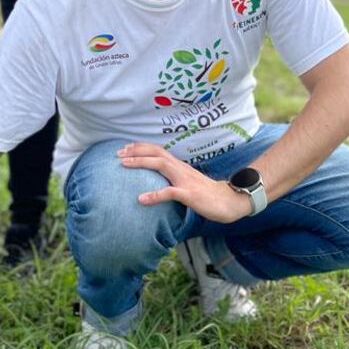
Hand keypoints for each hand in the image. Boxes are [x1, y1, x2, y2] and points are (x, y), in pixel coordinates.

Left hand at [117, 143, 252, 222]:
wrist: (230, 201)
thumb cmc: (207, 194)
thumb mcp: (187, 184)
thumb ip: (172, 180)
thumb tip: (157, 182)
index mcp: (179, 166)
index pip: (158, 150)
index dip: (141, 147)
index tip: (124, 148)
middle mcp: (181, 169)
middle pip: (156, 153)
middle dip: (136, 151)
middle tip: (118, 153)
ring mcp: (185, 180)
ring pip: (161, 165)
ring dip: (141, 163)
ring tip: (124, 164)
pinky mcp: (190, 194)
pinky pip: (170, 193)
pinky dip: (155, 195)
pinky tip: (141, 199)